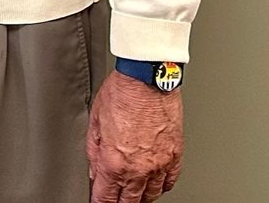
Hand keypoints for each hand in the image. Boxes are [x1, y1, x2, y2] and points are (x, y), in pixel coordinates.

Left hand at [86, 71, 182, 201]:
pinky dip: (160, 187)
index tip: (98, 202)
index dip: (100, 202)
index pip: (106, 197)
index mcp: (114, 161)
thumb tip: (94, 169)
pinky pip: (168, 182)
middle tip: (114, 199)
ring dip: (139, 198)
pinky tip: (153, 184)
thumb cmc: (122, 92)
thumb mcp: (95, 120)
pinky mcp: (174, 156)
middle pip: (128, 201)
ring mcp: (158, 164)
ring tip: (132, 195)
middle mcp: (138, 168)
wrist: (147, 78)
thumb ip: (93, 150)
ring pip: (149, 196)